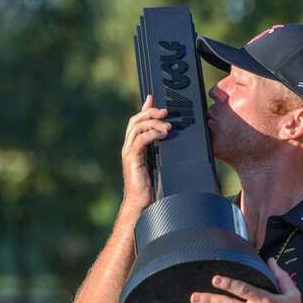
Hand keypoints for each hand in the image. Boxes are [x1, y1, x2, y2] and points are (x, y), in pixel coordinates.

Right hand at [121, 95, 169, 209]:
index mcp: (134, 148)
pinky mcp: (132, 159)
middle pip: (135, 121)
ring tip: (168, 125)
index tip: (152, 98)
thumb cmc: (152, 189)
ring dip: (153, 122)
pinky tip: (163, 135)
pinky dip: (152, 134)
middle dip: (150, 112)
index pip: (136, 122)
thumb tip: (173, 143)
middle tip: (166, 111)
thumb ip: (162, 153)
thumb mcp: (159, 166)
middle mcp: (129, 148)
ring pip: (136, 127)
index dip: (144, 109)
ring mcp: (129, 153)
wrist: (142, 205)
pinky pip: (140, 140)